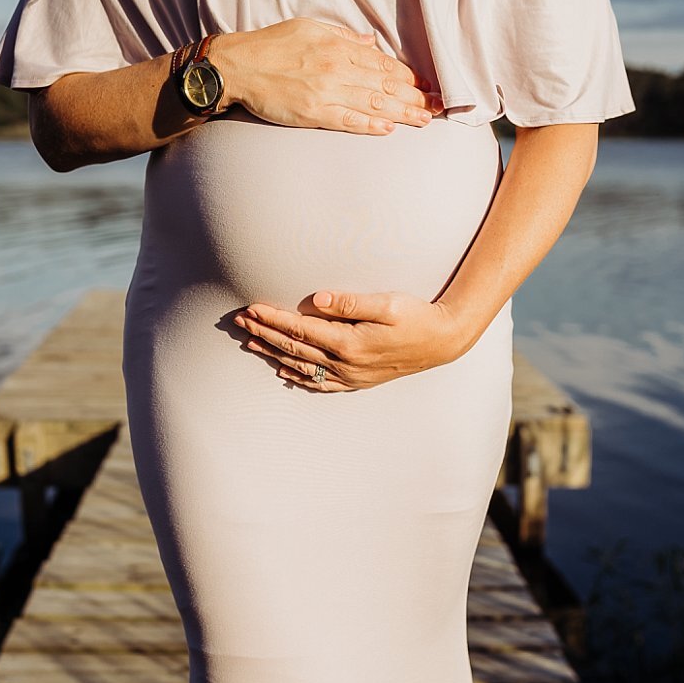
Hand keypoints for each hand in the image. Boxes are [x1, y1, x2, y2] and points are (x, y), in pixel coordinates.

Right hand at [210, 19, 439, 134]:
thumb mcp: (310, 28)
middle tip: (439, 107)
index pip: (384, 64)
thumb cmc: (272, 44)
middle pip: (386, 85)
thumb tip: (371, 42)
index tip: (428, 86)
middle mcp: (337, 69)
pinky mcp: (313, 113)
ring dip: (402, 113)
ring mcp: (326, 92)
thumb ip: (344, 37)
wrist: (237, 65)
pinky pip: (347, 120)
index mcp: (339, 47)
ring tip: (424, 120)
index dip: (410, 77)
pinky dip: (369, 125)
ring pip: (373, 103)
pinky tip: (388, 129)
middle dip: (416, 97)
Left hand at [231, 291, 474, 391]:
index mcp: (349, 343)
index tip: (251, 308)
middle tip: (239, 322)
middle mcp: (346, 363)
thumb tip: (317, 299)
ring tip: (250, 343)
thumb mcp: (387, 303)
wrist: (444, 341)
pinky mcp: (359, 379)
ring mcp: (352, 375)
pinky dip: (299, 376)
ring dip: (274, 353)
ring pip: (302, 366)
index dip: (272, 318)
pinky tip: (285, 371)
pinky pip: (321, 382)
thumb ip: (351, 302)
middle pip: (294, 348)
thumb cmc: (417, 316)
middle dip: (264, 333)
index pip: (300, 330)